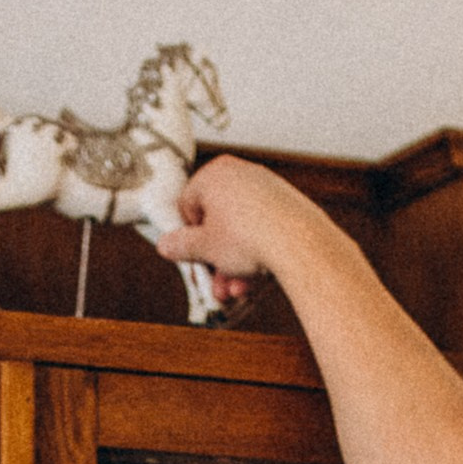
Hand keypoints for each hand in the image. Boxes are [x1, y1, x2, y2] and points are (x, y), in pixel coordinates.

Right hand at [153, 155, 318, 300]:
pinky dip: (256, 254)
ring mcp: (264, 187)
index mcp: (214, 173)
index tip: (194, 258)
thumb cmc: (247, 237)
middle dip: (215, 261)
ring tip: (236, 290)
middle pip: (217, 223)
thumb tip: (165, 244)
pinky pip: (261, 230)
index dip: (189, 237)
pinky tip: (255, 279)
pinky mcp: (284, 203)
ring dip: (234, 266)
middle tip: (216, 285)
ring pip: (240, 232)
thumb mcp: (204, 247)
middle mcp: (239, 173)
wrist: (297, 240)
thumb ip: (180, 245)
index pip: (188, 205)